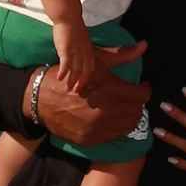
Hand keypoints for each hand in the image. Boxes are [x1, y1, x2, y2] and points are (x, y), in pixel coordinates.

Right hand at [35, 43, 149, 145]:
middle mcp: (105, 112)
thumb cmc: (70, 76)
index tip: (143, 86)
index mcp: (109, 91)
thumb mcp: (95, 62)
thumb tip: (145, 45)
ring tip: (124, 106)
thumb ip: (123, 55)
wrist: (40, 98)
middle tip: (133, 96)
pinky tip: (112, 116)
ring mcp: (97, 129)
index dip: (145, 89)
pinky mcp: (89, 140)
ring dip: (130, 115)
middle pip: (137, 111)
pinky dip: (117, 126)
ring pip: (128, 126)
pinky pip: (113, 136)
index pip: (141, 95)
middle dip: (138, 102)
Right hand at [52, 21, 94, 93]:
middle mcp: (84, 51)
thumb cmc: (73, 26)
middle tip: (77, 91)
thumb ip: (80, 47)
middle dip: (82, 82)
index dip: (88, 76)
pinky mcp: (66, 49)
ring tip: (67, 88)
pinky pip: (66, 64)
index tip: (84, 84)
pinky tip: (59, 78)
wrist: (68, 17)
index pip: (90, 66)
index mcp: (88, 49)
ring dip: (72, 80)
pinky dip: (63, 72)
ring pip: (76, 69)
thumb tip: (78, 54)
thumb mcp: (80, 38)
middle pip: (85, 70)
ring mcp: (76, 51)